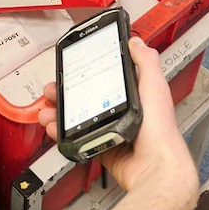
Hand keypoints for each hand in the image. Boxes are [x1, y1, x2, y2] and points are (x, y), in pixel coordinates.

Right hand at [37, 37, 198, 209]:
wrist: (154, 167)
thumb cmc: (159, 129)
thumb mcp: (154, 86)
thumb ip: (146, 62)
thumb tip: (137, 42)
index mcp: (133, 96)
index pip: (105, 79)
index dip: (85, 73)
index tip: (70, 69)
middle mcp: (120, 112)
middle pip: (85, 98)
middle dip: (65, 93)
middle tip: (53, 90)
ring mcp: (109, 130)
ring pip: (77, 118)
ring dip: (59, 114)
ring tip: (49, 111)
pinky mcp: (101, 147)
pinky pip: (77, 139)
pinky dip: (63, 134)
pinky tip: (55, 129)